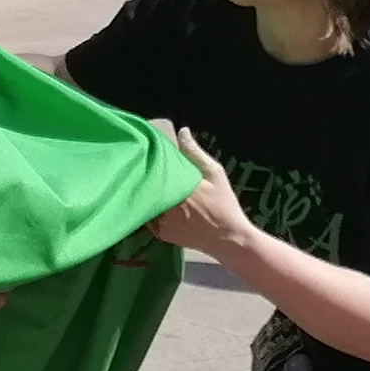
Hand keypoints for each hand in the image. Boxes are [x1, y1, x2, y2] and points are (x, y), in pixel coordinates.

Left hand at [151, 131, 251, 257]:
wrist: (228, 239)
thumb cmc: (223, 204)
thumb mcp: (214, 174)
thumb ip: (195, 153)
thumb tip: (182, 131)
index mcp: (174, 189)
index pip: (149, 174)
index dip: (144, 165)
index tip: (143, 156)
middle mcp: (163, 207)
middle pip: (143, 189)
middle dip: (142, 179)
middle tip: (140, 168)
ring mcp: (159, 223)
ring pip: (143, 204)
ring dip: (144, 195)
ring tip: (143, 184)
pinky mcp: (160, 234)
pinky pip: (147, 219)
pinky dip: (148, 210)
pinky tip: (151, 202)